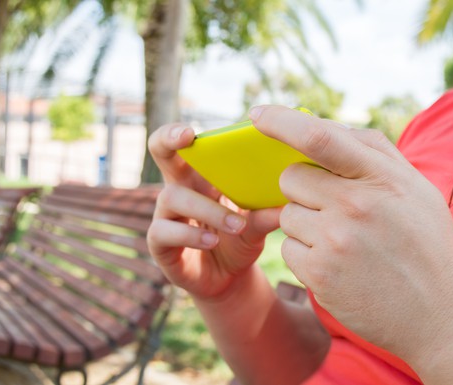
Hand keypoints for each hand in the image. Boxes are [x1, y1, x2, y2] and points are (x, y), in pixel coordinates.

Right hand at [147, 123, 280, 299]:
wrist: (230, 280)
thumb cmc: (241, 240)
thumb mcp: (257, 225)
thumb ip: (267, 213)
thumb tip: (292, 199)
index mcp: (201, 176)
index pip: (182, 143)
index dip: (178, 132)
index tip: (192, 131)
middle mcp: (179, 189)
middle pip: (160, 153)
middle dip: (168, 140)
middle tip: (187, 137)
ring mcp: (166, 216)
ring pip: (172, 197)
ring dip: (207, 209)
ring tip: (237, 224)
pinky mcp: (161, 245)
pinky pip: (164, 232)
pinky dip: (190, 235)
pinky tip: (213, 241)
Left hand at [250, 106, 452, 361]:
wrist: (440, 317)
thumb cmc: (428, 247)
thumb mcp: (417, 190)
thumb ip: (376, 154)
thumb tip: (329, 128)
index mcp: (382, 178)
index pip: (319, 138)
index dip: (282, 121)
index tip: (257, 113)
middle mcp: (356, 205)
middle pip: (291, 178)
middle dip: (301, 188)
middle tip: (329, 206)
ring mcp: (335, 241)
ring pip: (287, 215)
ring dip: (305, 225)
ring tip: (342, 243)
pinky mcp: (320, 274)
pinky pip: (288, 249)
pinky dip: (305, 255)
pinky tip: (337, 266)